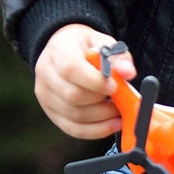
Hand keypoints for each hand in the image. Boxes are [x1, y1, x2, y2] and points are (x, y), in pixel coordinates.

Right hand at [34, 23, 136, 137]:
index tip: (114, 86)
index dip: (94, 81)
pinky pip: (74, 129)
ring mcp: (46, 96)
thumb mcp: (104, 43)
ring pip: (75, 115)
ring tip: (118, 109)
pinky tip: (113, 124)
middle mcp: (46, 73)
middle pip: (73, 95)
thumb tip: (128, 72)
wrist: (66, 51)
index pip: (71, 69)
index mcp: (59, 51)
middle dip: (101, 101)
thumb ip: (118, 57)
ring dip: (103, 117)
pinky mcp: (52, 113)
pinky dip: (97, 130)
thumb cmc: (87, 47)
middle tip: (121, 100)